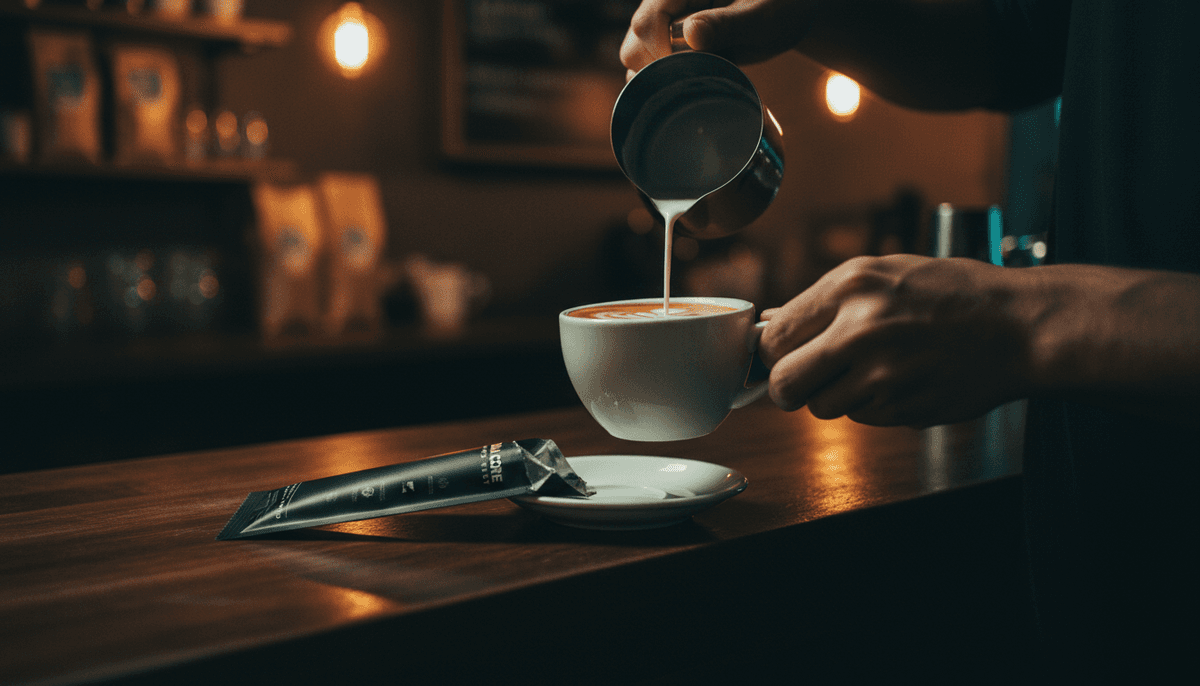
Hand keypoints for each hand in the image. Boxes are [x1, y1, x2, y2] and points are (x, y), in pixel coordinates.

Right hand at [620, 0, 815, 75]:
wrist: (790, 12)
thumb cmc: (783, 5)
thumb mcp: (763, 15)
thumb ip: (727, 23)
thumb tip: (691, 35)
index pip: (648, 21)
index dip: (662, 51)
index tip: (693, 69)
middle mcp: (666, 2)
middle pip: (635, 41)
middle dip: (663, 69)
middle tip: (704, 75)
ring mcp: (665, 24)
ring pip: (636, 57)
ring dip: (664, 78)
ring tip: (704, 76)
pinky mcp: (669, 44)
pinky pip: (650, 67)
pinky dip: (666, 83)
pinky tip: (696, 83)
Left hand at [758, 255, 1031, 426]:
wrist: (1020, 327)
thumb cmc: (954, 294)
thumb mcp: (885, 273)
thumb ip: (825, 300)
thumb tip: (772, 324)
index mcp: (851, 287)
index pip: (774, 337)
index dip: (770, 352)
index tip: (777, 356)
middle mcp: (861, 330)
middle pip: (785, 384)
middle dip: (787, 387)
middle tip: (804, 380)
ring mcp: (883, 375)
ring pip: (822, 408)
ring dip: (835, 397)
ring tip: (870, 371)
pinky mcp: (903, 409)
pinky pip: (861, 419)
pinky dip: (872, 407)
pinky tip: (900, 381)